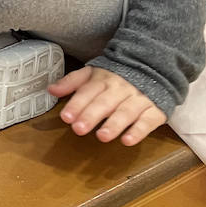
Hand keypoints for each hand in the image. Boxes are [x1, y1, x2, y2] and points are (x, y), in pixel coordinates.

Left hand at [48, 66, 166, 145]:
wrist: (154, 67)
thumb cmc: (116, 76)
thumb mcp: (92, 74)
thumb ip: (72, 82)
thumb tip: (51, 90)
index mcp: (103, 79)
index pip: (87, 91)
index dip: (76, 104)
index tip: (66, 117)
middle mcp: (120, 88)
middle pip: (104, 102)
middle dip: (91, 115)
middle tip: (79, 129)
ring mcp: (139, 99)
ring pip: (126, 112)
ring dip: (114, 124)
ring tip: (102, 136)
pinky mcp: (155, 111)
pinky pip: (147, 121)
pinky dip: (138, 131)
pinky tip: (127, 140)